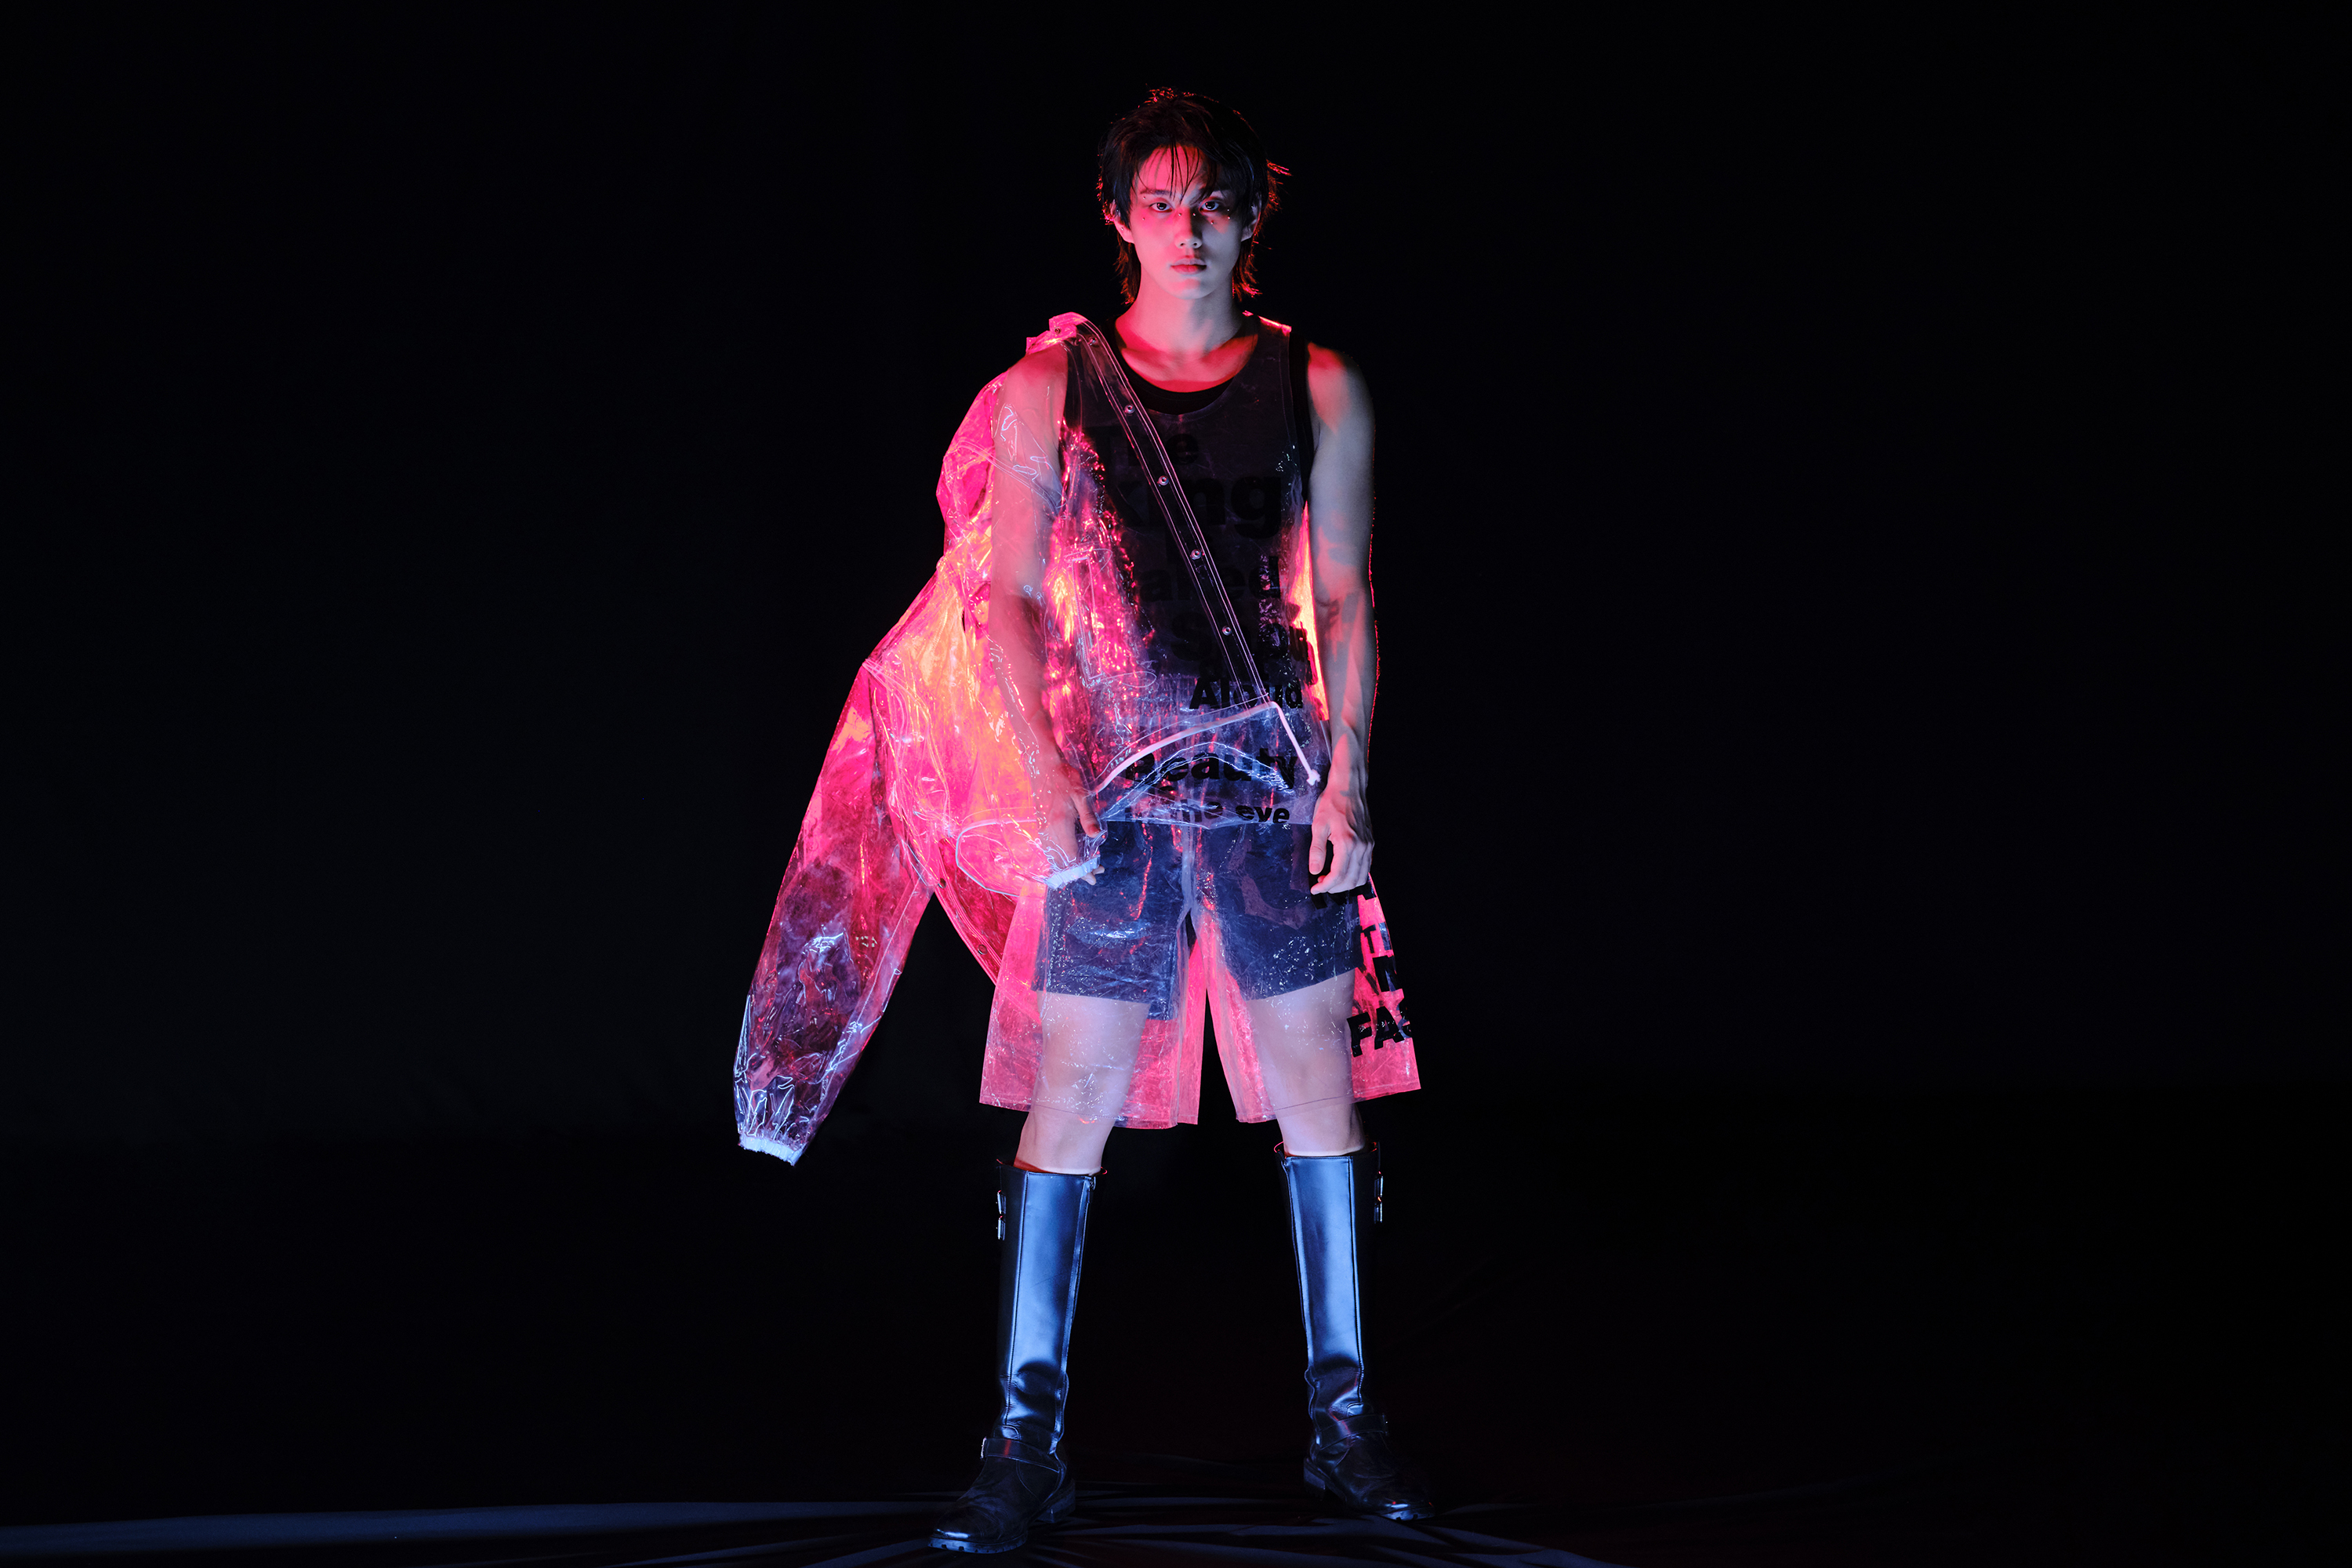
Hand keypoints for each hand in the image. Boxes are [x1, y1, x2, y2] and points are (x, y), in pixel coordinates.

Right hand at [1041, 756, 1102, 883]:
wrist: (1042, 764)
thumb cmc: (1064, 776)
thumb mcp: (1081, 795)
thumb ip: (1088, 817)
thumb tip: (1097, 837)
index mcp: (1060, 824)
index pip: (1072, 857)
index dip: (1083, 870)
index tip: (1094, 877)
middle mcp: (1049, 830)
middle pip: (1062, 861)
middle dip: (1079, 871)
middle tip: (1096, 872)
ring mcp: (1043, 828)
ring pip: (1054, 856)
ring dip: (1069, 864)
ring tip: (1086, 865)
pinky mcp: (1041, 824)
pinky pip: (1049, 848)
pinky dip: (1060, 856)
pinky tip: (1070, 854)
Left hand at [1308, 786, 1371, 894]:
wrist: (1349, 788)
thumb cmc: (1332, 803)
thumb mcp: (1318, 825)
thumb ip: (1317, 850)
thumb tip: (1315, 871)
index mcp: (1347, 843)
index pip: (1337, 876)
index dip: (1325, 887)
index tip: (1314, 889)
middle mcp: (1361, 847)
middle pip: (1350, 880)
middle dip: (1334, 888)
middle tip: (1320, 884)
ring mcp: (1368, 846)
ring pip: (1360, 877)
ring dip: (1345, 884)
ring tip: (1330, 880)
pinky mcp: (1370, 843)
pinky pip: (1366, 867)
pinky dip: (1355, 875)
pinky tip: (1343, 871)